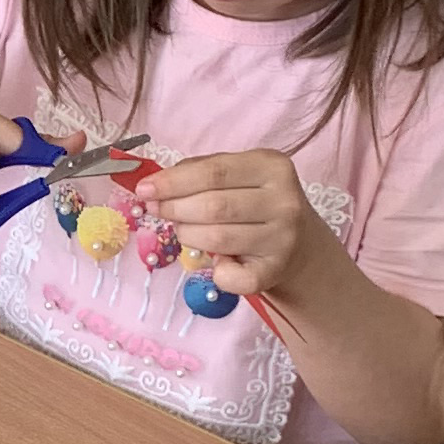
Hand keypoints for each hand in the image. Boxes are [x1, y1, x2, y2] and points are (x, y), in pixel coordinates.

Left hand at [145, 150, 319, 306]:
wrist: (299, 244)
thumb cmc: (255, 203)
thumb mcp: (238, 176)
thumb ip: (200, 172)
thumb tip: (156, 185)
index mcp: (272, 166)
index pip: (214, 172)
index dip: (173, 182)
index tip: (145, 190)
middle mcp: (283, 201)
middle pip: (213, 206)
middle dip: (175, 209)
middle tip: (158, 210)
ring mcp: (282, 238)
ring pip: (217, 239)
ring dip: (188, 235)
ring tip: (184, 231)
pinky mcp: (274, 271)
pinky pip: (232, 277)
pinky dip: (215, 272)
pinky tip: (215, 262)